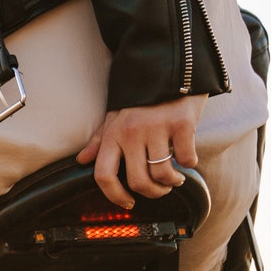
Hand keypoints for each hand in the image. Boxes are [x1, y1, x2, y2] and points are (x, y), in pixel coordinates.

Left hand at [76, 95, 206, 208]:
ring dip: (171, 182)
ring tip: (175, 178)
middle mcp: (132, 133)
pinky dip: (189, 164)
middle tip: (161, 189)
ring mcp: (157, 128)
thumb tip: (81, 160)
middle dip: (152, 193)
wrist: (171, 67)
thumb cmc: (142, 98)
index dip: (114, 196)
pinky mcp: (182, 123)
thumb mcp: (115, 116)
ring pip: (162, 174)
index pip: (103, 176)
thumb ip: (99, 139)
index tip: (128, 203)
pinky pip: (186, 158)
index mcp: (113, 134)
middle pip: (138, 181)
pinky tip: (188, 159)